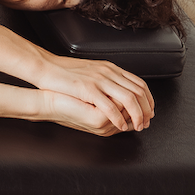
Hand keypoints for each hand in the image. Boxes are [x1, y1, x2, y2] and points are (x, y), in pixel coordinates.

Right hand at [30, 54, 154, 132]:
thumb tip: (118, 91)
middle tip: (147, 122)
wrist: (45, 68)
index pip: (139, 84)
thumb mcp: (92, 71)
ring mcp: (99, 80)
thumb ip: (107, 78)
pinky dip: (118, 119)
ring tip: (137, 126)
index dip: (148, 100)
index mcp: (110, 68)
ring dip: (137, 116)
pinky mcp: (88, 89)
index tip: (150, 111)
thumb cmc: (64, 72)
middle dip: (146, 110)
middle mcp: (108, 72)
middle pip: (139, 92)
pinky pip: (110, 107)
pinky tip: (120, 126)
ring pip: (129, 100)